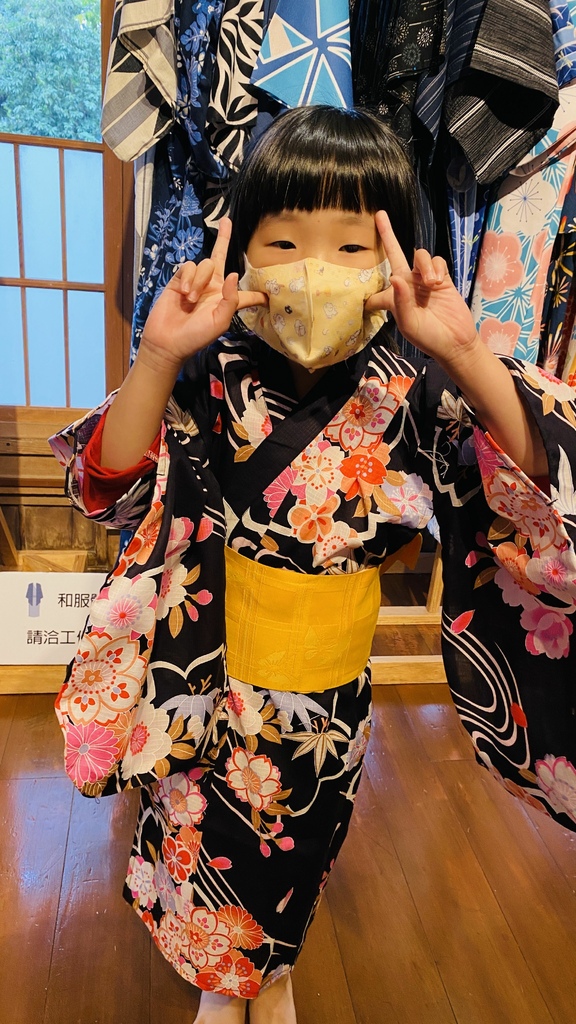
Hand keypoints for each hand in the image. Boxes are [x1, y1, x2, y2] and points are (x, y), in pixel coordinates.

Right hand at [139, 217, 265, 371]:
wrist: (168, 341)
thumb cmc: (196, 336)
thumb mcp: (219, 322)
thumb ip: (230, 300)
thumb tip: (234, 274)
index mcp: (227, 300)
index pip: (246, 294)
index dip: (257, 293)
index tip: (269, 291)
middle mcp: (213, 287)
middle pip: (221, 258)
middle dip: (224, 239)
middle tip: (226, 221)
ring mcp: (197, 282)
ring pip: (206, 264)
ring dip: (200, 280)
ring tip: (190, 299)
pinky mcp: (180, 279)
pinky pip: (189, 266)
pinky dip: (189, 277)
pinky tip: (184, 292)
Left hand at [365, 211, 478, 369]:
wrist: (455, 341)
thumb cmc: (428, 337)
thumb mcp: (409, 324)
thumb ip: (400, 302)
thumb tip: (395, 277)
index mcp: (394, 298)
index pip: (376, 292)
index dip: (368, 293)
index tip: (357, 290)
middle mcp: (407, 284)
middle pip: (395, 254)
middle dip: (388, 234)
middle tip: (380, 215)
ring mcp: (425, 279)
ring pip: (420, 255)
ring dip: (425, 265)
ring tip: (432, 283)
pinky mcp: (443, 277)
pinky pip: (436, 261)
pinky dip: (436, 267)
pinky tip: (438, 282)